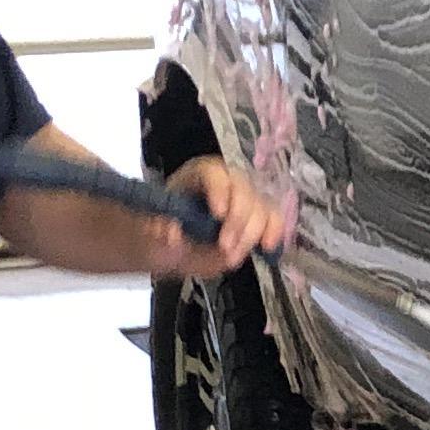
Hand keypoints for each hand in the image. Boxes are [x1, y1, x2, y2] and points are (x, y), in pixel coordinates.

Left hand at [152, 157, 285, 279]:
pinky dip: (274, 232)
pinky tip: (266, 247)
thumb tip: (172, 234)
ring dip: (251, 234)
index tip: (218, 214)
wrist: (177, 241)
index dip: (219, 190)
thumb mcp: (154, 228)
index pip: (213, 173)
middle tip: (225, 247)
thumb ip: (161, 229)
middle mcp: (227, 180)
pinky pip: (274, 219)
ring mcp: (247, 197)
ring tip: (232, 257)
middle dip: (237, 220)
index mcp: (199, 175)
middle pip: (243, 189)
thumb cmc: (166, 228)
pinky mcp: (260, 215)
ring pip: (261, 206)